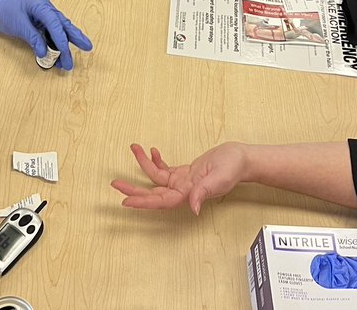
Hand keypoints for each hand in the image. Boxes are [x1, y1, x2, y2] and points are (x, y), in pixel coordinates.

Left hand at [0, 0, 92, 69]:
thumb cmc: (4, 10)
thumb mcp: (18, 24)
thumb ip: (33, 38)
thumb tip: (44, 52)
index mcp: (41, 5)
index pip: (55, 23)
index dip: (61, 38)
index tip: (64, 51)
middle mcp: (46, 9)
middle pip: (64, 24)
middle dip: (76, 37)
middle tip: (87, 47)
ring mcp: (44, 16)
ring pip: (60, 31)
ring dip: (65, 45)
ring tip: (70, 60)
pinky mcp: (40, 24)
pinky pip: (51, 35)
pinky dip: (55, 45)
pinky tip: (59, 55)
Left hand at [111, 142, 249, 214]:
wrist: (241, 159)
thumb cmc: (232, 168)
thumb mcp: (219, 179)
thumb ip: (203, 192)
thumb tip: (194, 208)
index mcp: (189, 194)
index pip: (161, 201)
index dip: (143, 201)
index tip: (126, 201)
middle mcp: (182, 190)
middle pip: (153, 192)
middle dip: (133, 188)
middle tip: (115, 183)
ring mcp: (183, 182)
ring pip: (156, 178)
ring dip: (143, 165)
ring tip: (134, 149)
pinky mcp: (185, 172)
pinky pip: (165, 170)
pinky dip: (156, 161)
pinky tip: (151, 151)